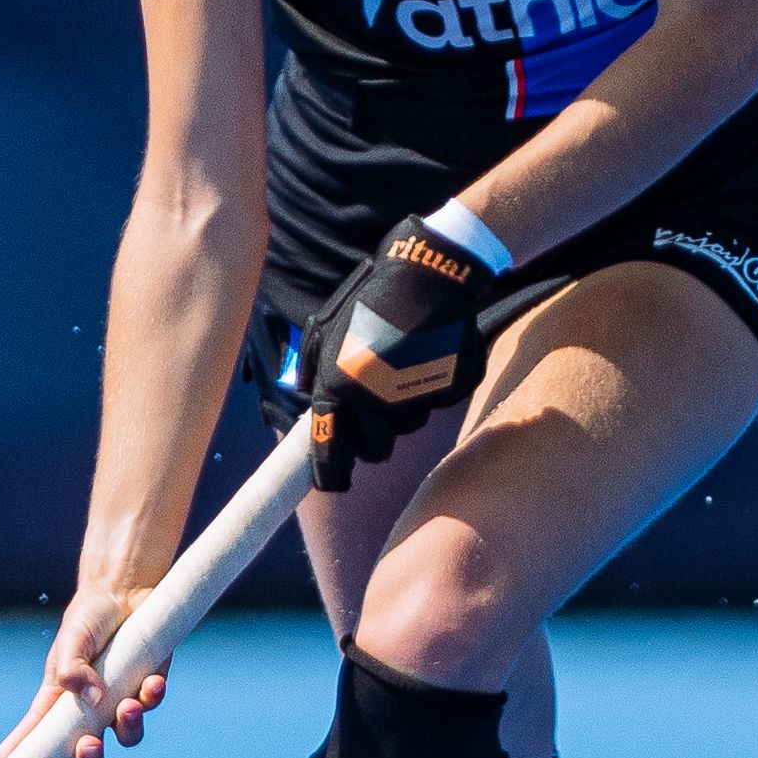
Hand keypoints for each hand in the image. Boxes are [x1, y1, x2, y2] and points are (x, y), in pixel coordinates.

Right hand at [0, 584, 170, 757]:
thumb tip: (91, 700)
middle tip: (90, 748)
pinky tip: (152, 682)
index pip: (26, 744)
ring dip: (128, 727)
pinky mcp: (147, 686)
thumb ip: (73, 669)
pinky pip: (151, 704)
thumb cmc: (88, 617)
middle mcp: (87, 710)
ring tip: (131, 705)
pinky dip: (152, 696)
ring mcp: (118, 701)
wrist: (125, 589)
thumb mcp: (72, 638)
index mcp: (56, 703)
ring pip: (124, 736)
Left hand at [305, 217, 491, 494]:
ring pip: (406, 428)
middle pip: (375, 451)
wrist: (429, 273)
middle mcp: (377, 399)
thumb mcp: (328, 327)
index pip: (331, 449)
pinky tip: (426, 355)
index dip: (330, 473)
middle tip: (375, 410)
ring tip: (401, 365)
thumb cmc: (372, 299)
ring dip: (401, 409)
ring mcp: (417, 397)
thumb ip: (313, 369)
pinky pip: (434, 404)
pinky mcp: (449, 389)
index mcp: (340, 386)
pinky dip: (428, 388)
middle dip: (373, 439)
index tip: (333, 484)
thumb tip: (307, 403)